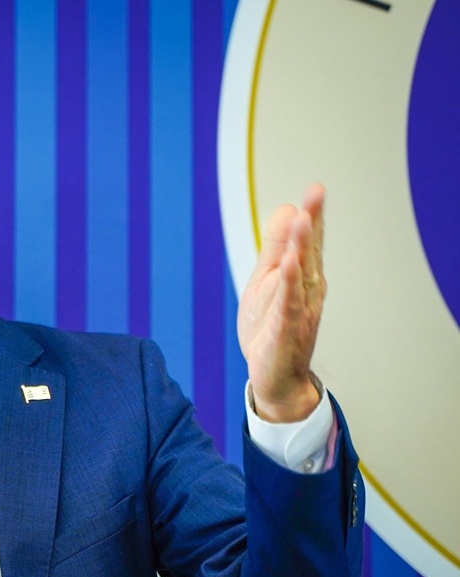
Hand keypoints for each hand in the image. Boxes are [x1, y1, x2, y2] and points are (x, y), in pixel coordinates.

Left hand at [237, 183, 326, 422]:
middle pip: (310, 252)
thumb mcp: (268, 280)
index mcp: (302, 277)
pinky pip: (289, 305)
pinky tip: (289, 267)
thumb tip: (287, 209)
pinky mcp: (285, 330)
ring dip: (304, 248)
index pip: (309, 242)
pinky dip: (290, 286)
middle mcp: (307, 291)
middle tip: (317, 194)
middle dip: (313, 223)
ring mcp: (299, 310)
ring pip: (302, 275)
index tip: (317, 189)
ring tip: (305, 220)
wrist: (275, 377)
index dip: (313, 216)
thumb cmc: (271, 327)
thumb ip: (277, 247)